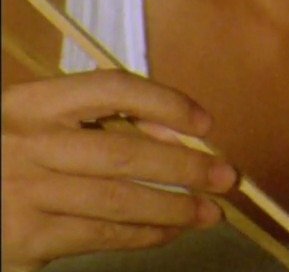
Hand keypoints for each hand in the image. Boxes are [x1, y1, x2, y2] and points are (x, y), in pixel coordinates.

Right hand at [2, 69, 235, 268]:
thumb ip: (95, 118)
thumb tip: (174, 131)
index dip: (166, 103)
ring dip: (175, 208)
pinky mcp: (25, 239)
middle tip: (228, 177)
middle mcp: (29, 144)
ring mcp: (25, 193)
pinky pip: (100, 235)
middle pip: (124, 153)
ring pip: (119, 201)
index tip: (205, 124)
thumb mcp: (35, 122)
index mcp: (33, 103)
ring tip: (211, 213)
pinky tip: (168, 232)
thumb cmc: (7, 156)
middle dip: (186, 167)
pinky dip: (143, 235)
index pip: (112, 88)